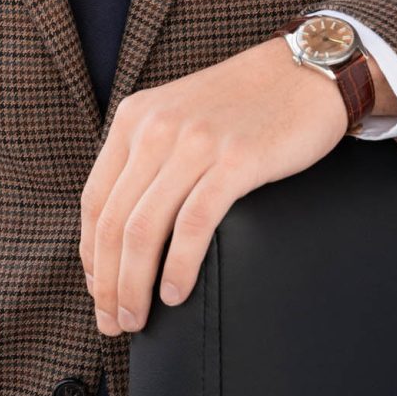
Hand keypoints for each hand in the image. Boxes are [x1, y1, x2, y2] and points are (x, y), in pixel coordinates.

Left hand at [80, 34, 348, 335]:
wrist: (304, 72)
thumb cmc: (244, 104)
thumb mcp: (179, 115)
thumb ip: (148, 156)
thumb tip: (123, 227)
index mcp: (135, 117)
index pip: (94, 199)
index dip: (91, 255)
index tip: (98, 292)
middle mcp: (157, 127)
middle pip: (114, 221)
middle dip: (108, 283)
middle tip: (113, 322)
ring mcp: (195, 143)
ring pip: (144, 229)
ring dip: (133, 285)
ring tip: (137, 319)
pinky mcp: (235, 160)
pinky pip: (193, 225)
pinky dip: (178, 267)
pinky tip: (175, 294)